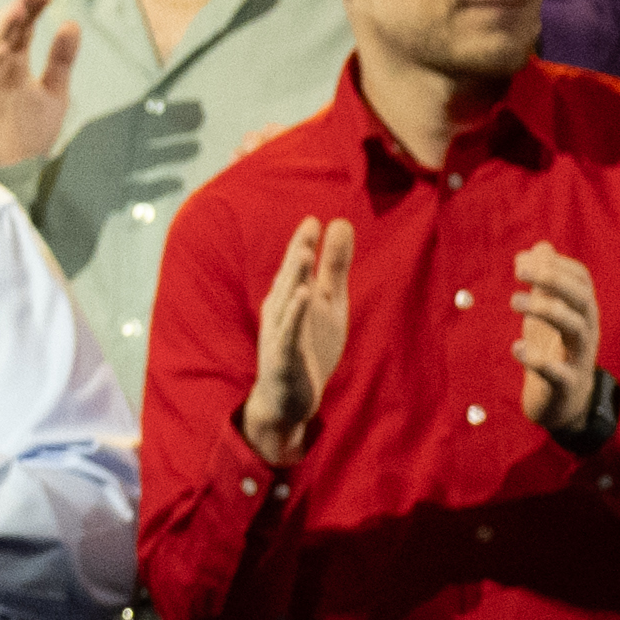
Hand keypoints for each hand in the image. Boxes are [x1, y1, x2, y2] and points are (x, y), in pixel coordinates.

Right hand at [0, 0, 72, 178]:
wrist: (10, 167)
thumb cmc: (29, 131)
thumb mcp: (54, 93)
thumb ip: (61, 60)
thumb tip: (73, 23)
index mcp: (15, 63)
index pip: (23, 29)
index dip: (32, 8)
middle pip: (5, 32)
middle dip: (18, 11)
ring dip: (1, 31)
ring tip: (20, 12)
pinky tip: (2, 51)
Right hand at [235, 216, 352, 466]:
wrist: (288, 399)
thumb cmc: (308, 346)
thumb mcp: (329, 303)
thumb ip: (334, 266)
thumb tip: (340, 223)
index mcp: (290, 295)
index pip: (297, 265)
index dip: (304, 242)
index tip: (315, 219)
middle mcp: (279, 310)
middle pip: (289, 277)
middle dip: (298, 254)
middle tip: (309, 227)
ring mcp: (279, 332)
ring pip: (286, 300)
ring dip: (294, 277)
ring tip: (304, 253)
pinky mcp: (283, 355)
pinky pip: (288, 332)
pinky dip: (294, 314)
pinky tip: (302, 296)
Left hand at [505, 239, 609, 444]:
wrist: (564, 403)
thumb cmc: (555, 350)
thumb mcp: (548, 313)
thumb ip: (545, 281)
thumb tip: (540, 246)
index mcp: (582, 311)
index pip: (581, 279)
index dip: (556, 264)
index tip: (522, 260)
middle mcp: (587, 330)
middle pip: (582, 297)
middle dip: (553, 279)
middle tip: (518, 270)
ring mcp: (579, 358)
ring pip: (575, 327)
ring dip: (545, 309)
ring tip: (514, 301)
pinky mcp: (566, 385)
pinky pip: (559, 372)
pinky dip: (539, 359)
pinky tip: (517, 347)